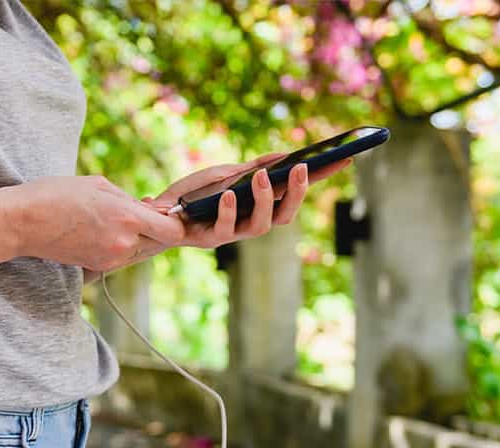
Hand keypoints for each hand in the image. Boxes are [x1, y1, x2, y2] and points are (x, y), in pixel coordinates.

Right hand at [11, 175, 185, 272]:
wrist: (22, 223)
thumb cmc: (56, 195)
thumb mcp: (98, 185)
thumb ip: (130, 200)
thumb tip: (152, 209)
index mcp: (126, 217)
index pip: (172, 231)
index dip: (174, 222)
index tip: (165, 212)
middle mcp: (123, 243)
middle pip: (159, 242)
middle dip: (155, 228)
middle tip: (140, 213)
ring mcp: (110, 259)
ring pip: (140, 249)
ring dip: (136, 236)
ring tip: (112, 219)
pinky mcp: (98, 267)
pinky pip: (121, 256)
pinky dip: (119, 244)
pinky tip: (99, 230)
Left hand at [142, 153, 353, 249]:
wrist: (156, 214)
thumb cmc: (193, 195)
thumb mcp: (224, 173)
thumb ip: (253, 167)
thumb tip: (284, 156)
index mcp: (259, 205)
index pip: (295, 192)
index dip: (320, 178)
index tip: (344, 157)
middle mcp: (251, 222)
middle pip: (285, 214)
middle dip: (297, 192)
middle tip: (301, 167)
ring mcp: (232, 233)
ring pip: (261, 225)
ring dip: (264, 199)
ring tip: (261, 176)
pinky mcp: (209, 238)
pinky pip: (225, 229)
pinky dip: (230, 210)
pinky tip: (229, 194)